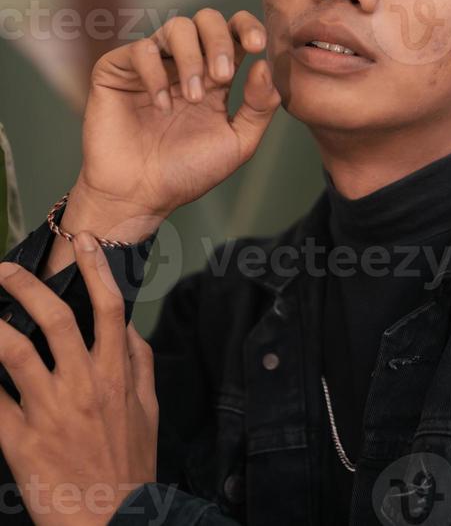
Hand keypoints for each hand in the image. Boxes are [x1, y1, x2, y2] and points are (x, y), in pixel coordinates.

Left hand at [0, 233, 157, 524]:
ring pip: (13, 351)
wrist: (114, 521)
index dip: (95, 268)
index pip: (108, 307)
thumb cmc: (131, 463)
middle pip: (53, 318)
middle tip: (2, 270)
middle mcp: (83, 384)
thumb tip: (123, 324)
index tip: (82, 239)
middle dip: (24, 286)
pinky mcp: (20, 442)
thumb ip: (138, 360)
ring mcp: (50, 412)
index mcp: (116, 373)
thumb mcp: (148, 407)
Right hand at [73, 9, 280, 219]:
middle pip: (207, 19)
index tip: (258, 45)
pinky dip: (156, 74)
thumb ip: (259, 106)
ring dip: (191, 58)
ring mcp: (152, 64)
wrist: (139, 196)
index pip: (235, 32)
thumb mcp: (237, 143)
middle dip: (220, 41)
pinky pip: (142, 50)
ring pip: (176, 27)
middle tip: (222, 76)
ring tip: (193, 97)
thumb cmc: (186, 172)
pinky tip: (161, 106)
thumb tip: (263, 64)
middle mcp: (184, 63)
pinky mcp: (118, 69)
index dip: (248, 27)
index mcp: (216, 76)